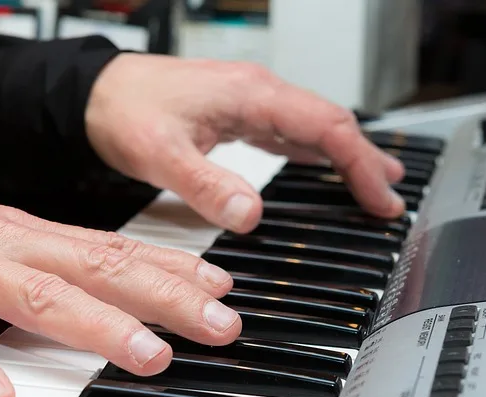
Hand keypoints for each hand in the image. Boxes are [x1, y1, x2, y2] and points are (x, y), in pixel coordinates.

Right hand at [0, 185, 240, 396]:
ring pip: (40, 294)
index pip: (114, 249)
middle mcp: (4, 243)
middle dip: (166, 296)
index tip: (223, 287)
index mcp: (26, 235)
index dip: (172, 267)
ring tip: (148, 356)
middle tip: (220, 324)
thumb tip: (109, 301)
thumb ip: (46, 273)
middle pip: (99, 266)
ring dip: (99, 326)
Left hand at [85, 54, 406, 233]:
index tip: (380, 200)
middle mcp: (258, 93)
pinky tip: (323, 166)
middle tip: (390, 200)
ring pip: (314, 126)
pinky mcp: (236, 114)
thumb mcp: (161, 154)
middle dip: (366, 161)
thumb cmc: (124, 111)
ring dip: (347, 155)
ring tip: (375, 184)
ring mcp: (249, 102)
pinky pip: (290, 131)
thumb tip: (250, 214)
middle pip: (331, 124)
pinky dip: (317, 152)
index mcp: (252, 95)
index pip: (327, 127)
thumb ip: (207, 185)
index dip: (361, 165)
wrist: (94, 93)